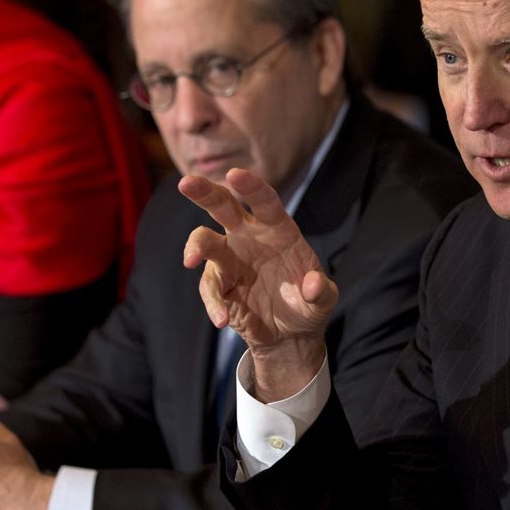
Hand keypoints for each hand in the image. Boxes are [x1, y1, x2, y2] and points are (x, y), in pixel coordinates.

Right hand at [179, 169, 335, 400]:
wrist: (288, 333)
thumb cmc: (307, 305)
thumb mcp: (322, 302)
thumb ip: (321, 292)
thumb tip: (313, 284)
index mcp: (278, 230)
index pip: (265, 201)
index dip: (251, 187)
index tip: (235, 175)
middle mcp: (249, 237)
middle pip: (223, 206)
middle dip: (205, 192)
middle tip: (186, 183)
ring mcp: (230, 259)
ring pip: (205, 242)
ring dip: (196, 246)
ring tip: (190, 260)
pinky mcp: (219, 285)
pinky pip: (210, 289)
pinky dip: (214, 304)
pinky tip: (222, 320)